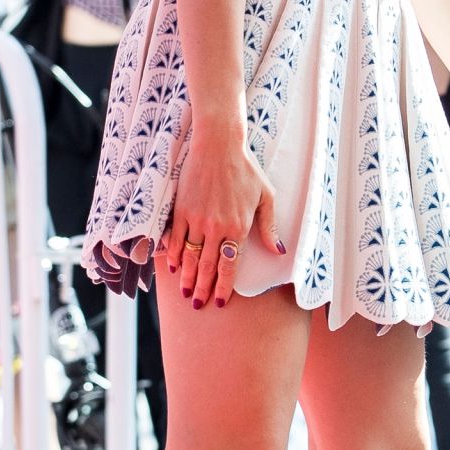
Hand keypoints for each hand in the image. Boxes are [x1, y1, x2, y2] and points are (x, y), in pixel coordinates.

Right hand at [164, 132, 283, 309]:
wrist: (219, 146)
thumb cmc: (246, 169)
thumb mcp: (266, 197)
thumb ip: (269, 226)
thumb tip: (278, 251)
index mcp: (238, 227)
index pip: (229, 266)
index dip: (224, 286)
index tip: (220, 302)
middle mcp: (216, 228)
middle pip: (207, 266)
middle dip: (202, 288)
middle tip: (198, 303)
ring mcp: (196, 220)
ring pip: (189, 256)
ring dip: (186, 277)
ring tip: (185, 292)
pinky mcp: (181, 210)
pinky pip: (175, 239)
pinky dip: (172, 255)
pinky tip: (171, 267)